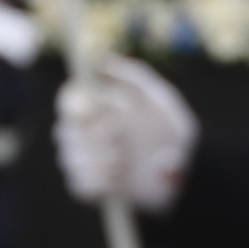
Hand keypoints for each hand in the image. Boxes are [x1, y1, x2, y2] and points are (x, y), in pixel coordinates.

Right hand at [55, 58, 197, 214]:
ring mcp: (86, 161)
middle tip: (116, 137)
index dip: (72, 103)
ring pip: (70, 158)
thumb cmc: (171, 128)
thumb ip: (133, 75)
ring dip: (98, 157)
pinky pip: (80, 184)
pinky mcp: (91, 187)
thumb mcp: (158, 96)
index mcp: (97, 109)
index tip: (88, 105)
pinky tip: (118, 176)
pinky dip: (98, 180)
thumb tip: (103, 60)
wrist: (185, 169)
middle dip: (89, 135)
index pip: (67, 102)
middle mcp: (85, 134)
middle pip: (64, 132)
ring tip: (123, 159)